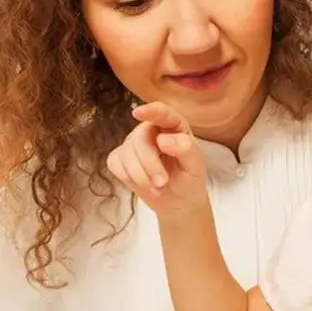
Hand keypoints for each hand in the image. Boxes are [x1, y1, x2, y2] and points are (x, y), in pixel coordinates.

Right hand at [106, 102, 207, 219]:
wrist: (178, 199)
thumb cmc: (189, 177)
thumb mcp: (195, 165)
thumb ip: (186, 148)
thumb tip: (162, 139)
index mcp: (173, 125)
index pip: (162, 113)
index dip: (150, 111)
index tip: (138, 113)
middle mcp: (150, 130)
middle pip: (140, 139)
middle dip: (150, 164)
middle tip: (162, 183)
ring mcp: (133, 143)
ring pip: (126, 153)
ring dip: (141, 176)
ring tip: (158, 189)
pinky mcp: (119, 158)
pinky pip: (116, 164)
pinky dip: (129, 179)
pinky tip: (145, 186)